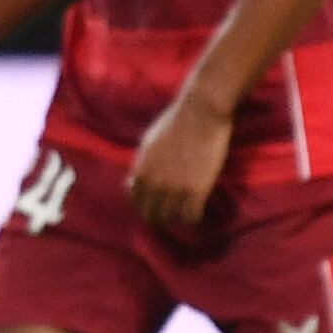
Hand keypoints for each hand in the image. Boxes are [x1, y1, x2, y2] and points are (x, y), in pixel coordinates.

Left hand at [126, 93, 229, 237]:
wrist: (200, 114)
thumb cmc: (175, 123)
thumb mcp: (148, 144)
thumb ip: (141, 165)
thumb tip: (132, 183)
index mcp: (140, 172)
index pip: (136, 203)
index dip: (145, 207)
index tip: (155, 208)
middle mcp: (154, 184)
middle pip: (152, 216)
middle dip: (160, 217)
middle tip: (171, 215)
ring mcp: (175, 189)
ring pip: (172, 219)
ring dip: (178, 217)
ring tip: (185, 212)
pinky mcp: (197, 190)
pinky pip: (191, 216)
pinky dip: (194, 217)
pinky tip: (198, 210)